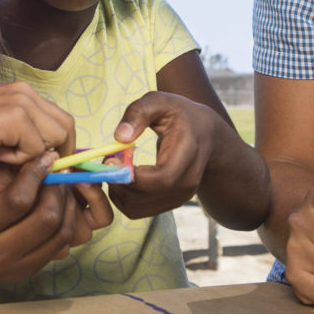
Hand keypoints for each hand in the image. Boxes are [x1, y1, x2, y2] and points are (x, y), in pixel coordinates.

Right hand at [0, 81, 74, 164]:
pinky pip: (34, 149)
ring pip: (54, 139)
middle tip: (40, 171)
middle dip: (60, 152)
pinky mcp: (15, 118)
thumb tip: (50, 157)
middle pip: (66, 126)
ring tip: (4, 154)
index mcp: (22, 91)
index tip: (53, 165)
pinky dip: (17, 158)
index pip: (60, 118)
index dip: (62, 144)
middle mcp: (26, 91)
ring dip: (34, 155)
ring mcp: (21, 102)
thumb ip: (24, 136)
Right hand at [0, 153, 111, 303]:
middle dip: (58, 190)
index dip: (37, 174)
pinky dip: (67, 222)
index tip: (46, 159)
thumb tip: (44, 156)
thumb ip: (8, 173)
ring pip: (60, 233)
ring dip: (67, 206)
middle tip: (58, 173)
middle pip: (46, 219)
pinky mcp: (30, 272)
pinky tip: (61, 207)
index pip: (18, 200)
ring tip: (62, 188)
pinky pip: (62, 245)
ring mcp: (15, 268)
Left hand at [105, 91, 220, 218]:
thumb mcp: (160, 101)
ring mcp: (180, 196)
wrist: (208, 136)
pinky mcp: (170, 203)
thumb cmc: (180, 115)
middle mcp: (188, 181)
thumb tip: (119, 137)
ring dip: (117, 192)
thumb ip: (138, 113)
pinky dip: (122, 198)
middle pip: (146, 197)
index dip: (131, 175)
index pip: (161, 179)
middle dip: (118, 183)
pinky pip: (138, 211)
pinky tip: (121, 177)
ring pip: (138, 208)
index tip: (110, 159)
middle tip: (106, 162)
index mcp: (188, 153)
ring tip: (113, 167)